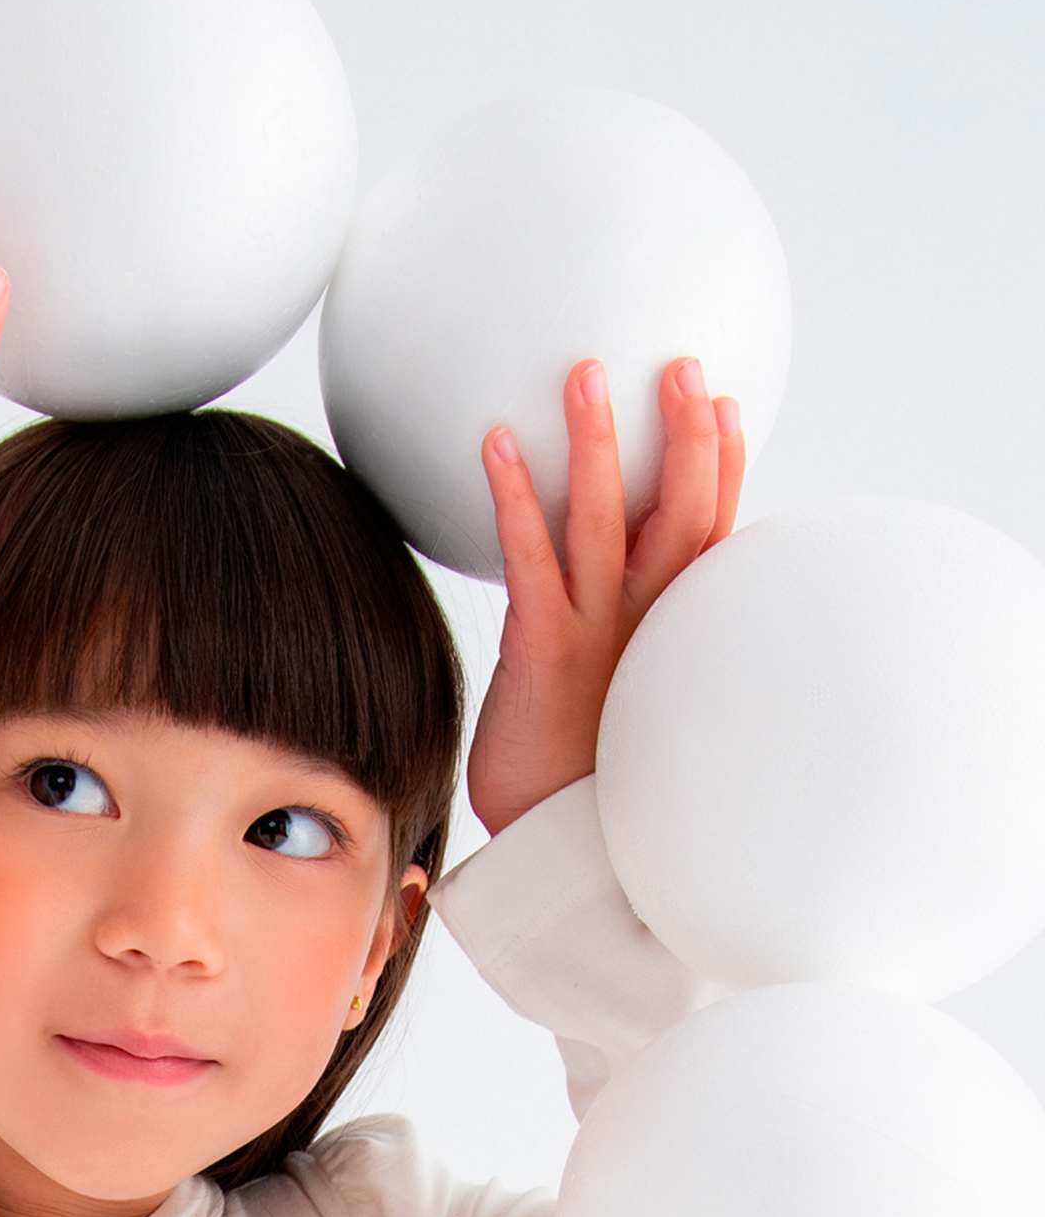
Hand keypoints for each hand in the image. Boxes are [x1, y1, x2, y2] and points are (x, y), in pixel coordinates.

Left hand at [467, 355, 745, 835]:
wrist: (560, 852)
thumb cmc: (584, 776)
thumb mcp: (619, 701)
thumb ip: (624, 644)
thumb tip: (604, 598)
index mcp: (676, 635)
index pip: (712, 536)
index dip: (720, 466)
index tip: (722, 402)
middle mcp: (649, 628)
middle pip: (679, 515)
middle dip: (682, 436)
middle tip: (677, 364)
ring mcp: (599, 637)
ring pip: (605, 523)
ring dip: (594, 443)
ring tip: (583, 375)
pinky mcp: (543, 652)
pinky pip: (530, 562)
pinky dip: (513, 498)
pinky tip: (494, 443)